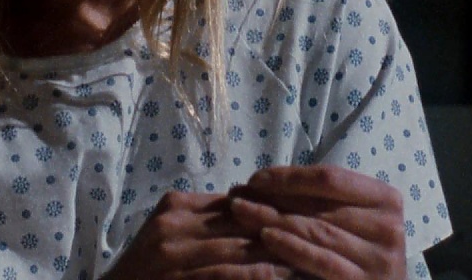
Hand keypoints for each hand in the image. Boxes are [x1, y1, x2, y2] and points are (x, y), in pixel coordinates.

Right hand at [101, 191, 295, 279]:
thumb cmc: (149, 268)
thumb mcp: (172, 233)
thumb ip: (209, 219)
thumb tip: (257, 203)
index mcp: (177, 205)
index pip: (237, 200)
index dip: (275, 206)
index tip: (311, 211)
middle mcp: (174, 224)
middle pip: (241, 222)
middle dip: (282, 228)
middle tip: (322, 232)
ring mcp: (172, 255)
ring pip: (238, 250)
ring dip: (278, 255)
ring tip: (311, 258)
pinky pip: (224, 276)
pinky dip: (257, 277)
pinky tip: (282, 277)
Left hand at [227, 165, 406, 279]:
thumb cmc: (361, 249)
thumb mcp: (353, 217)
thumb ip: (326, 200)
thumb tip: (268, 181)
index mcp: (386, 199)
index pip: (330, 179)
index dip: (289, 176)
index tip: (254, 178)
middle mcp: (388, 226)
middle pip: (318, 205)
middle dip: (272, 198)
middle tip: (237, 196)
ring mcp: (378, 258)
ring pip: (316, 231)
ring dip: (273, 220)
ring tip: (241, 212)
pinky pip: (321, 261)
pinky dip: (292, 248)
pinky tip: (266, 237)